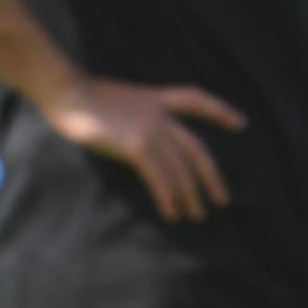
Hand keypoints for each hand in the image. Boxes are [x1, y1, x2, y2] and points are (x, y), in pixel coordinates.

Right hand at [38, 74, 246, 224]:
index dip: (220, 111)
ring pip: (180, 168)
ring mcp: (149, 129)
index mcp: (154, 98)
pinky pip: (160, 177)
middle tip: (222, 200)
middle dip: (211, 176)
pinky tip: (171, 213)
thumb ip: (134, 114)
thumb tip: (138, 137)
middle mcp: (158, 113)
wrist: (66, 92)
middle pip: (195, 148)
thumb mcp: (117, 100)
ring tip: (195, 215)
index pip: (196, 100)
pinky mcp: (135, 145)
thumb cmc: (80, 96)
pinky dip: (168, 197)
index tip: (241, 123)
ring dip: (189, 195)